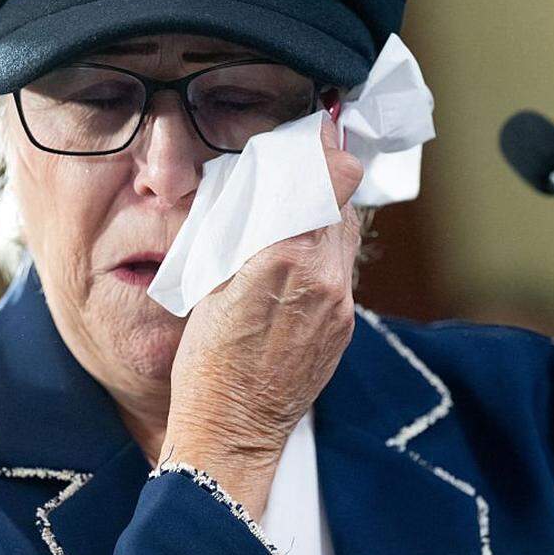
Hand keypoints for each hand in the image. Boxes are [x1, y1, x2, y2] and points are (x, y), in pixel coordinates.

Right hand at [160, 116, 363, 519]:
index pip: (330, 178)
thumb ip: (250, 229)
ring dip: (330, 210)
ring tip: (302, 201)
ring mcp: (341, 306)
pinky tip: (300, 253)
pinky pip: (343, 270)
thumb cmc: (206, 362)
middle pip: (344, 200)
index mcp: (285, 259)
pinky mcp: (346, 327)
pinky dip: (327, 248)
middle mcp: (326, 279)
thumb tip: (272, 184)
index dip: (328, 145)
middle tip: (310, 153)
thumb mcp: (212, 282)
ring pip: (347, 234)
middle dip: (329, 173)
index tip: (321, 124)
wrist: (232, 430)